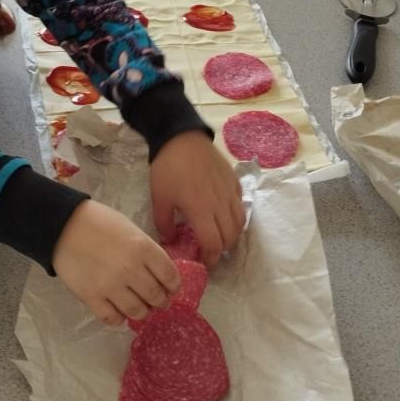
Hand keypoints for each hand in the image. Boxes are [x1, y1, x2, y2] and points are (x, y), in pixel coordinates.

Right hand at [52, 200, 180, 324]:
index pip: (170, 277)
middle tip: (158, 302)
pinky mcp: (92, 297)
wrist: (62, 225)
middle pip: (156, 297)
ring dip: (142, 312)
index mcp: (143, 248)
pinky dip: (119, 318)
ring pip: (138, 312)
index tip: (171, 289)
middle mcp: (131, 269)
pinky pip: (113, 319)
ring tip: (139, 307)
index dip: (174, 286)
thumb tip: (160, 273)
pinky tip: (118, 310)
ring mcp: (111, 286)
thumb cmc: (99, 222)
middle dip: (161, 302)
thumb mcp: (130, 228)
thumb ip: (147, 251)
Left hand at [150, 131, 245, 266]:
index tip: (204, 263)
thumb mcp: (158, 198)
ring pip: (240, 222)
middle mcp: (220, 204)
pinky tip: (225, 214)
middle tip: (211, 252)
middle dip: (222, 250)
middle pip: (230, 237)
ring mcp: (230, 192)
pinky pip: (241, 204)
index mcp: (201, 211)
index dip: (211, 258)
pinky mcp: (234, 180)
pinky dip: (236, 215)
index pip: (213, 244)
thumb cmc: (167, 168)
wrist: (180, 137)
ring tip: (220, 237)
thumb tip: (170, 240)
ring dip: (232, 235)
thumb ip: (163, 223)